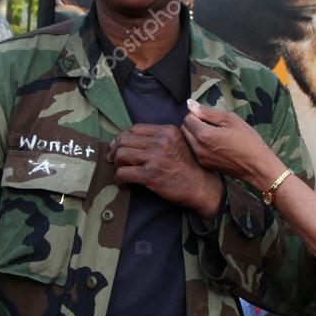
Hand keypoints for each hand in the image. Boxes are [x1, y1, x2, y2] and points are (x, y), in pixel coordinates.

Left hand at [107, 123, 222, 218]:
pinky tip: (123, 181)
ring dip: (117, 163)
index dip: (123, 137)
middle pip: (125, 139)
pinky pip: (124, 173)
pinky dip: (119, 178)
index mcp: (167, 131)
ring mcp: (155, 158)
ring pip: (121, 154)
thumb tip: (133, 139)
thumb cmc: (191, 167)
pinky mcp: (151, 175)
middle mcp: (161, 142)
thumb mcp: (180, 143)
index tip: (119, 145)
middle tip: (113, 158)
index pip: (136, 129)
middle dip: (115, 149)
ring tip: (120, 170)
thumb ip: (161, 138)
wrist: (203, 187)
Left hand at [182, 99, 283, 189]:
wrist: (257, 167)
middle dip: (193, 123)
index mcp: (204, 135)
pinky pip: (194, 150)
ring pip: (188, 140)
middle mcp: (198, 148)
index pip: (187, 118)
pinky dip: (200, 144)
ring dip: (195, 134)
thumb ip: (208, 112)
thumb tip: (190, 104)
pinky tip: (215, 145)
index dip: (197, 114)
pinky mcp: (204, 165)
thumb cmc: (248, 140)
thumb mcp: (231, 120)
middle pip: (184, 129)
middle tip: (212, 124)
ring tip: (214, 134)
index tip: (210, 117)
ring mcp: (200, 158)